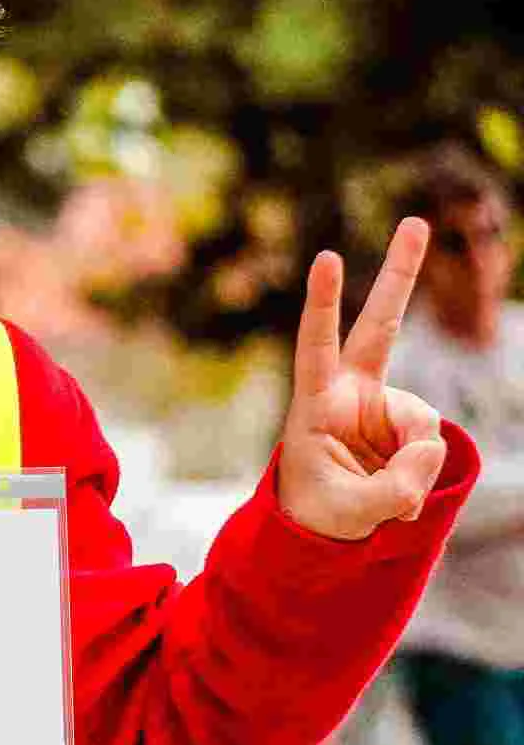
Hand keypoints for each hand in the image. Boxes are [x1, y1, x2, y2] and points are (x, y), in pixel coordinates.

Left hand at [277, 217, 447, 541]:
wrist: (328, 523)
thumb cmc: (318, 512)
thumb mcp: (348, 513)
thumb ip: (391, 488)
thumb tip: (429, 449)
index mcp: (315, 402)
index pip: (314, 345)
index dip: (323, 304)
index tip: (327, 256)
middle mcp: (350, 392)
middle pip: (380, 325)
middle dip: (400, 274)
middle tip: (415, 221)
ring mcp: (383, 404)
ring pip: (421, 425)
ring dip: (411, 464)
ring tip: (385, 493)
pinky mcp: (406, 423)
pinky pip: (430, 444)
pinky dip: (421, 471)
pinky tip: (398, 488)